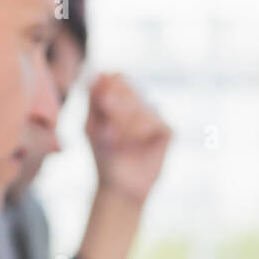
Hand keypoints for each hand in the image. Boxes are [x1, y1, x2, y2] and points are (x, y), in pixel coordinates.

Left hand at [85, 74, 170, 203]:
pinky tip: (135, 144)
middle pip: (132, 87)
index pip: (119, 76)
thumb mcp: (91, 127)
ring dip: (126, 124)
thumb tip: (102, 72)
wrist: (118, 186)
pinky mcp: (167, 130)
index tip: (102, 104)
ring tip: (116, 142)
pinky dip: (141, 132)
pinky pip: (157, 121)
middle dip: (117, 109)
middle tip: (106, 130)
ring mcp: (155, 114)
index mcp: (120, 97)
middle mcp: (140, 102)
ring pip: (145, 105)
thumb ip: (95, 99)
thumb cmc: (102, 155)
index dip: (112, 86)